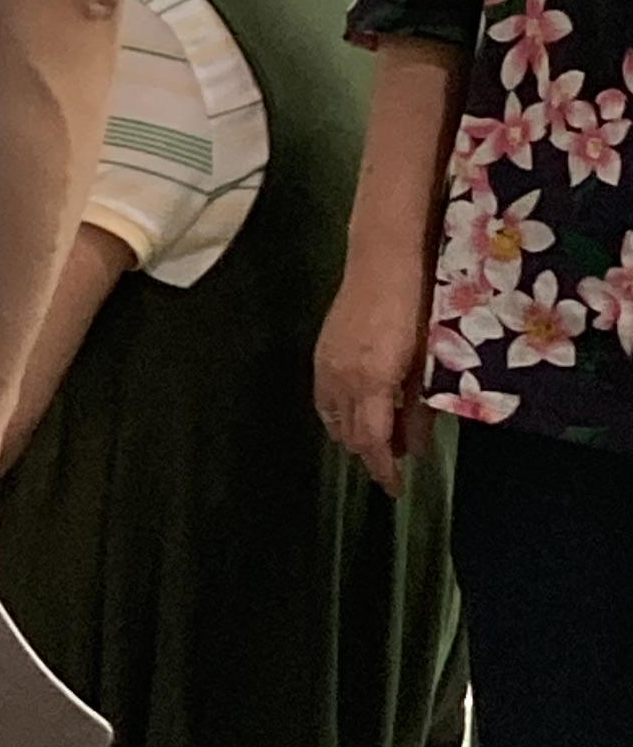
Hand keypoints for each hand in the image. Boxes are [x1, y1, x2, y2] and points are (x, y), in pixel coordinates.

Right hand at [316, 260, 433, 497]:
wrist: (384, 258)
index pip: (371, 441)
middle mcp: (341, 379)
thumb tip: (416, 447)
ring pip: (332, 419)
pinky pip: (323, 398)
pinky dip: (338, 414)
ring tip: (379, 436)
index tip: (396, 488)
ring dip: (354, 434)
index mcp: (371, 382)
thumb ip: (418, 406)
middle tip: (395, 461)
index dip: (383, 469)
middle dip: (370, 453)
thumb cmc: (418, 303)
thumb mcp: (426, 359)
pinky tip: (356, 410)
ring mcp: (326, 365)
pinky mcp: (321, 353)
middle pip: (349, 435)